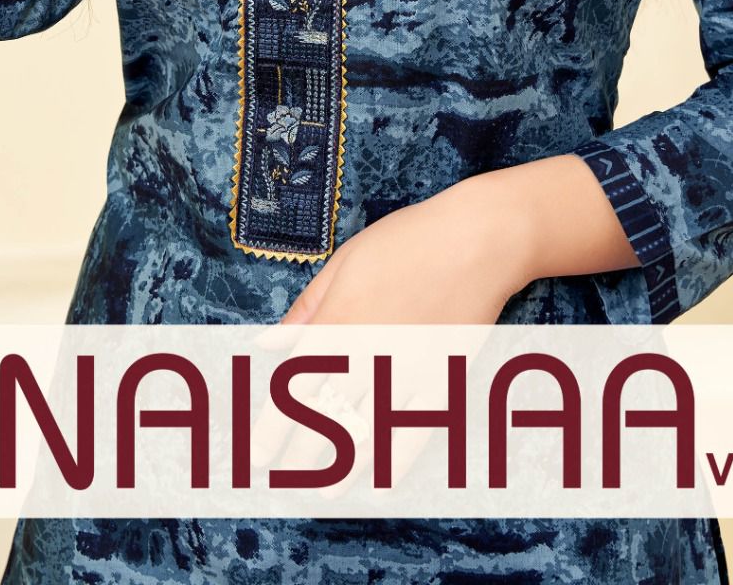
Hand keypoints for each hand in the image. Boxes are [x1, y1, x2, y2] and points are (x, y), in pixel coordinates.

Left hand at [248, 179, 513, 493]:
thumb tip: (267, 342)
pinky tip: (377, 487)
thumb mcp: (346, 261)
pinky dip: (394, 466)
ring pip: (365, 435)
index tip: (254, 457)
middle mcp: (367, 355)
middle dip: (299, 458)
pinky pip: (415, 435)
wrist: (478, 239)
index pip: (292, 389)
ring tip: (321, 492)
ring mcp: (407, 373)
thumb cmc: (408, 241)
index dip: (270, 429)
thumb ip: (307, 308)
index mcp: (337, 323)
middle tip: (282, 482)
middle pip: (324, 420)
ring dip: (340, 470)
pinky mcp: (443, 382)